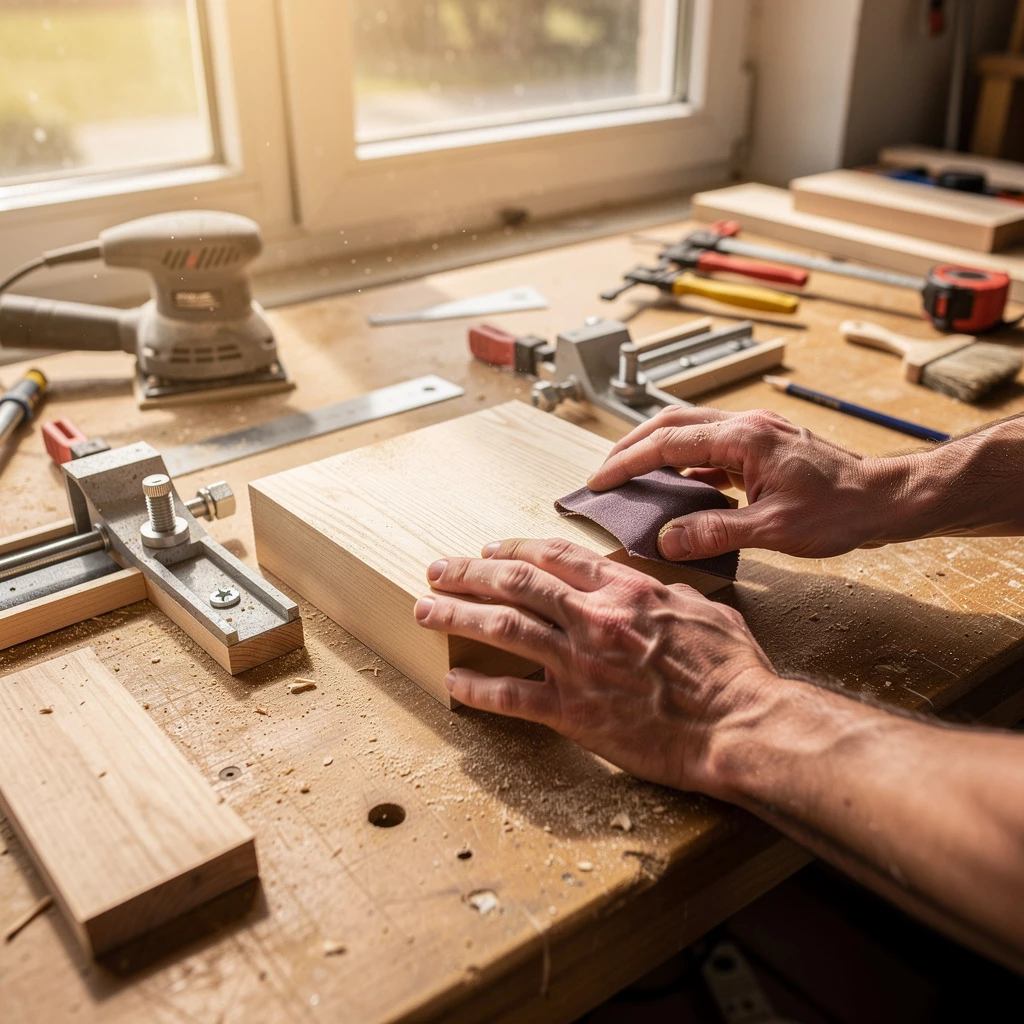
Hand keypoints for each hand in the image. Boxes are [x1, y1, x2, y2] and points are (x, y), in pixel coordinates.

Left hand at [413, 538, 777, 794]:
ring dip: (458, 615)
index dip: (515, 549)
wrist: (738, 725)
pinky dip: (478, 688)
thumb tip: (655, 589)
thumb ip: (669, 595)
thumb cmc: (731, 671)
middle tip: (438, 569)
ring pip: (504, 628)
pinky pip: (513, 697)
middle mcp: (594, 618)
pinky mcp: (575, 712)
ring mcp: (580, 664)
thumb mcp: (706, 611)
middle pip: (516, 583)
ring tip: (425, 609)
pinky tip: (452, 681)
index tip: (489, 549)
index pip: (556, 556)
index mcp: (625, 590)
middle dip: (469, 572)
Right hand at [587, 407, 909, 559]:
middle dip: (632, 445)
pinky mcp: (765, 450)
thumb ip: (715, 532)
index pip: (667, 442)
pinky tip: (681, 488)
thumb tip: (667, 539)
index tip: (599, 481)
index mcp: (744, 437)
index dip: (627, 461)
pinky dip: (687, 464)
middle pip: (672, 423)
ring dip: (658, 450)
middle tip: (605, 472)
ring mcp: (757, 435)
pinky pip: (712, 449)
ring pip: (691, 432)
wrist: (887, 500)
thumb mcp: (774, 530)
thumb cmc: (843, 509)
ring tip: (633, 477)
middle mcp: (747, 426)